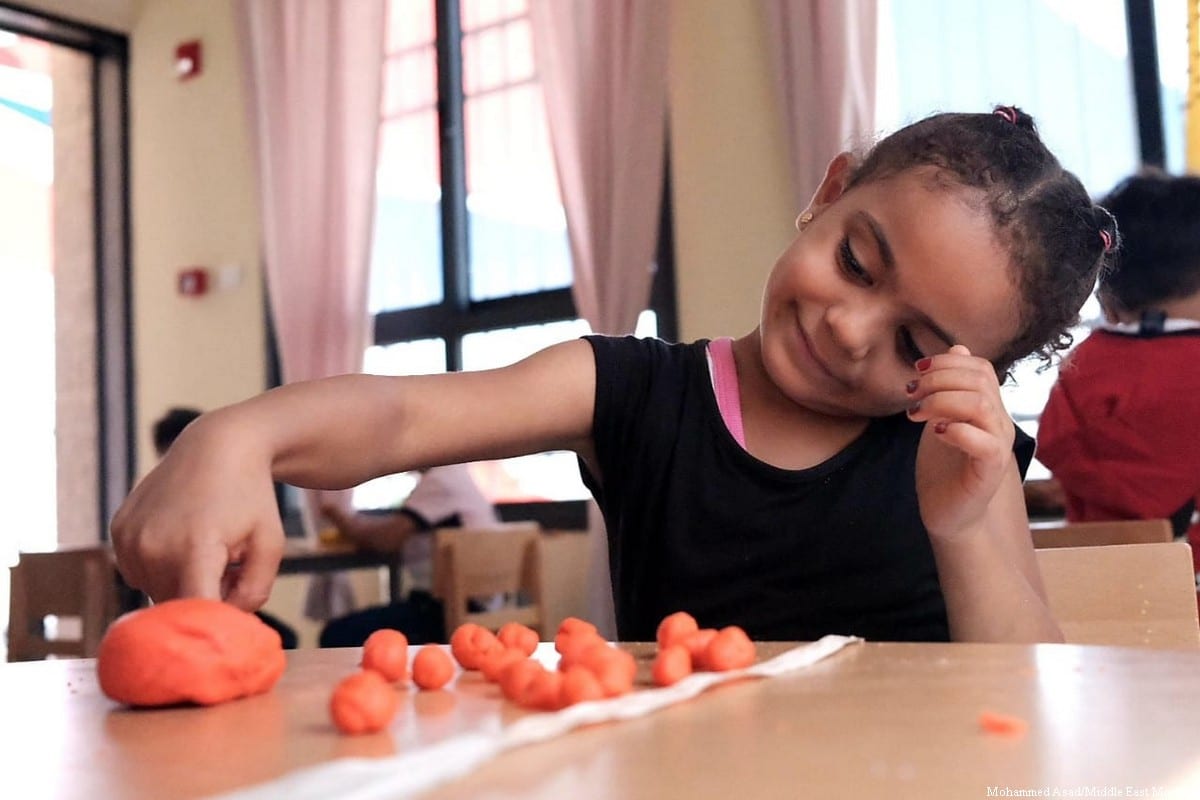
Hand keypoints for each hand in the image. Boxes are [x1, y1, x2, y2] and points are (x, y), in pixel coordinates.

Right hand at [110, 412, 284, 609]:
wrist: (217, 447)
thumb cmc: (250, 496)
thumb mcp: (270, 544)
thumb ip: (255, 592)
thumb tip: (226, 620)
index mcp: (193, 549)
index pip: (193, 613)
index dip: (213, 622)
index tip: (230, 616)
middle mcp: (153, 546)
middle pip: (176, 606)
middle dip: (203, 598)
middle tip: (228, 568)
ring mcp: (130, 539)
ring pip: (155, 592)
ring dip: (180, 584)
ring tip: (206, 550)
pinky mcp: (118, 531)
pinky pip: (138, 572)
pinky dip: (160, 567)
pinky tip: (182, 538)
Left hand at [907, 345, 1015, 539]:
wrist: (950, 513)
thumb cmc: (945, 466)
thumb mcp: (941, 416)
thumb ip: (948, 386)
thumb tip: (958, 346)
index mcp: (987, 407)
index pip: (980, 367)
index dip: (948, 361)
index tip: (917, 371)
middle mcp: (997, 422)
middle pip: (980, 380)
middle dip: (939, 378)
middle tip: (912, 393)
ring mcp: (997, 445)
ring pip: (980, 404)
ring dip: (942, 401)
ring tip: (916, 413)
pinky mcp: (990, 470)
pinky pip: (985, 443)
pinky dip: (957, 431)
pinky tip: (935, 432)